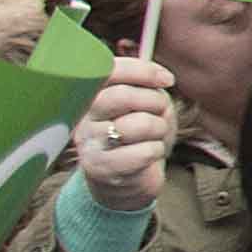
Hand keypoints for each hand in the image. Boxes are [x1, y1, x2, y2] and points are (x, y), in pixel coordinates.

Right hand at [68, 50, 179, 210]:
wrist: (128, 180)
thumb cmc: (138, 137)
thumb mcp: (145, 105)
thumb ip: (146, 87)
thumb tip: (161, 79)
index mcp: (91, 96)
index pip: (108, 71)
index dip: (142, 71)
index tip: (167, 80)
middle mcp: (84, 118)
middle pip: (121, 96)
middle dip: (154, 101)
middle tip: (161, 111)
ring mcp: (90, 144)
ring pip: (137, 124)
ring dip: (159, 128)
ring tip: (155, 135)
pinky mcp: (101, 169)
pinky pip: (144, 152)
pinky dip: (157, 150)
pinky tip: (148, 154)